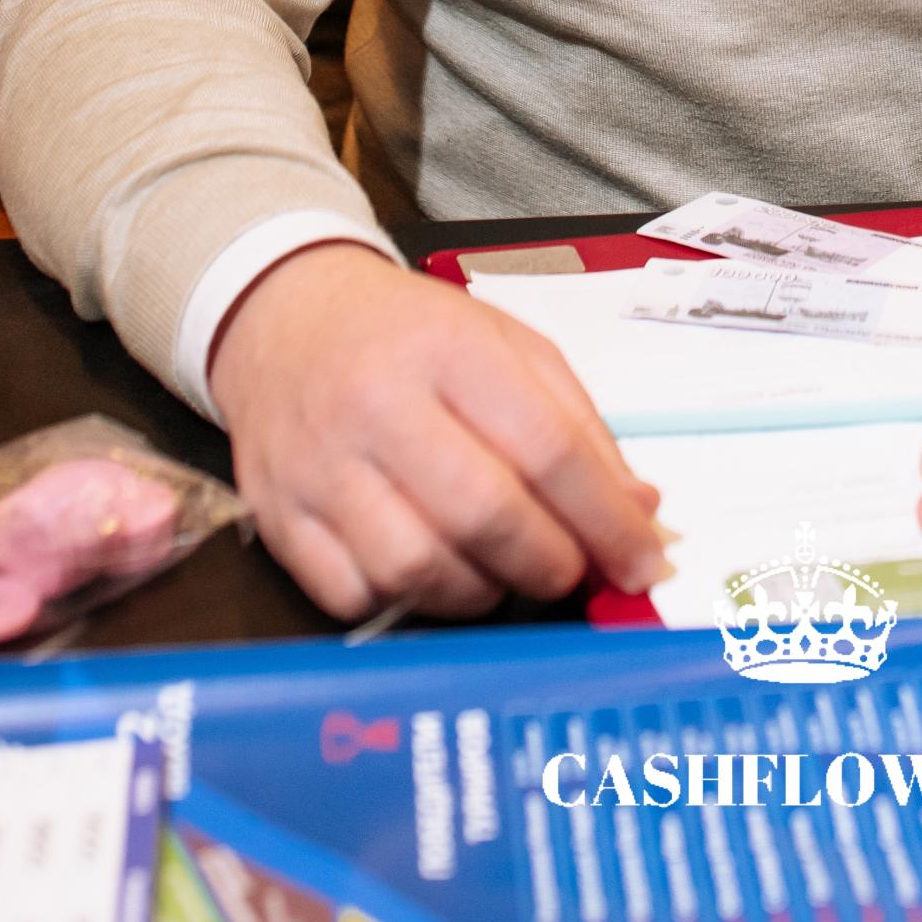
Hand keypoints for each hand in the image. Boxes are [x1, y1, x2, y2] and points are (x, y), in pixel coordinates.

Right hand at [209, 245, 668, 621]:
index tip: (643, 560)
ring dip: (481, 592)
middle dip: (549, 563)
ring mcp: (319, 466)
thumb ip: (578, 425)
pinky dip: (406, 603)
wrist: (286, 318)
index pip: (547, 448)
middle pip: (484, 515)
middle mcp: (377, 404)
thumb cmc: (410, 335)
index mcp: (450, 348)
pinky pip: (353, 597)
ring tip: (502, 569)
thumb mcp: (506, 345)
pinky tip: (431, 571)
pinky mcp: (278, 518)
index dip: (607, 519)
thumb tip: (639, 513)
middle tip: (572, 571)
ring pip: (417, 569)